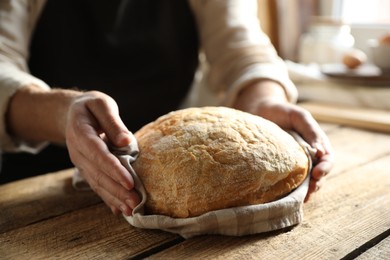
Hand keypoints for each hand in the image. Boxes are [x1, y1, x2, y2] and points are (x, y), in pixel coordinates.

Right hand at [65, 91, 140, 214]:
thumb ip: (112, 121)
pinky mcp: (87, 169)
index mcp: (81, 134)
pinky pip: (97, 185)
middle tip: (135, 202)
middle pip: (99, 174)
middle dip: (118, 190)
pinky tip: (119, 210)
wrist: (71, 113)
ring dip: (115, 198)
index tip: (129, 182)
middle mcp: (78, 152)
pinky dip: (108, 198)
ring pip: (98, 183)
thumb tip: (125, 141)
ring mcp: (81, 163)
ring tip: (131, 210)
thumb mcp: (101, 104)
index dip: (113, 169)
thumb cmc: (91, 107)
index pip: (98, 154)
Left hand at [233, 81, 334, 200]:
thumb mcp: (299, 117)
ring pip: (305, 181)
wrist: (259, 110)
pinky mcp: (280, 168)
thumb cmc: (282, 112)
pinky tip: (286, 197)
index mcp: (317, 144)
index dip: (325, 168)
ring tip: (301, 197)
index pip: (327, 159)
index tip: (316, 173)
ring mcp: (295, 163)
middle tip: (310, 190)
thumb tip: (321, 152)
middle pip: (319, 175)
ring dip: (306, 191)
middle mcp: (308, 156)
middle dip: (317, 184)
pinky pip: (288, 181)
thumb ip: (311, 131)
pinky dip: (289, 190)